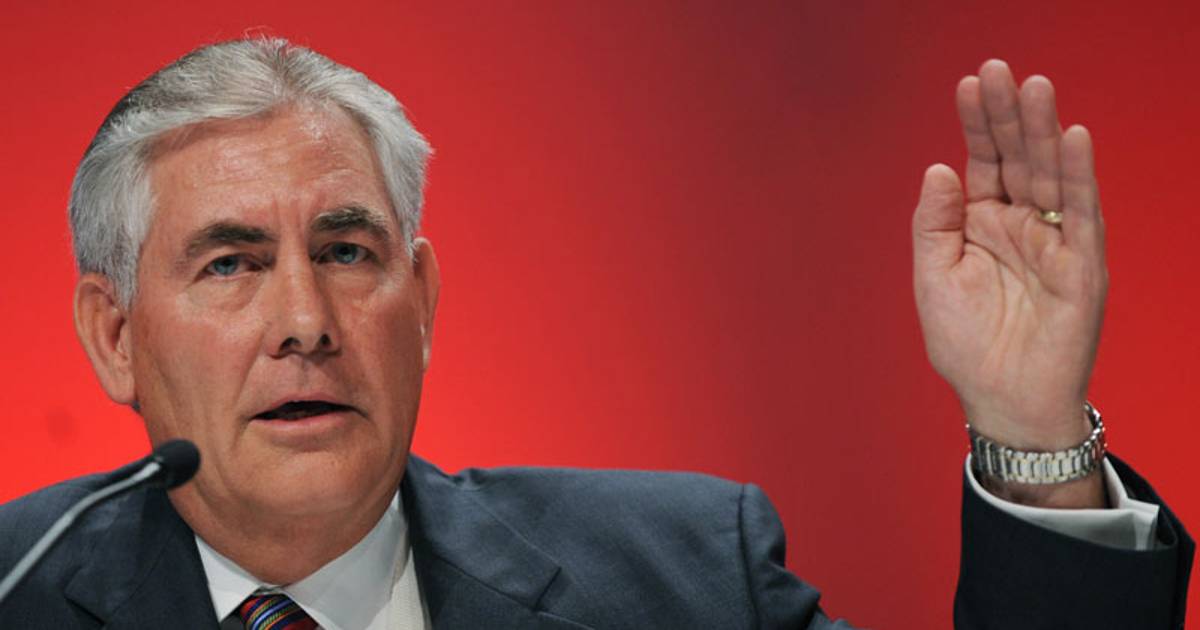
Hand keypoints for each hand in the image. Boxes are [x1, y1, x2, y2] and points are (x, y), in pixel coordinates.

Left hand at [912, 60, 1107, 506]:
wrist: (1001, 401)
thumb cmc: (966, 345)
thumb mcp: (934, 278)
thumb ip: (935, 224)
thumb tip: (938, 167)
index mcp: (983, 222)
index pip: (983, 160)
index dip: (978, 123)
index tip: (971, 82)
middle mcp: (1020, 223)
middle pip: (1018, 157)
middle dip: (1009, 114)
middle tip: (1002, 70)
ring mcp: (1053, 241)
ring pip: (1051, 175)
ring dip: (1044, 132)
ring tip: (1035, 88)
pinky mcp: (1081, 266)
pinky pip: (1081, 215)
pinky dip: (1078, 178)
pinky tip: (1071, 140)